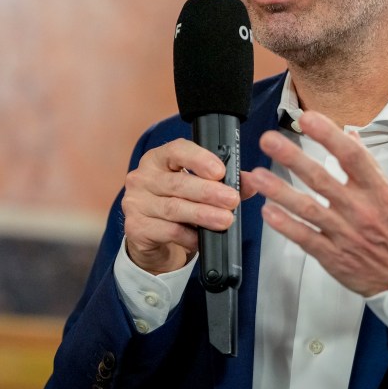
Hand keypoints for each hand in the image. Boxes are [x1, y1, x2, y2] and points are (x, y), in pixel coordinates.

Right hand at [122, 139, 240, 274]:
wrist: (151, 236)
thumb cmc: (177, 203)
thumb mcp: (197, 188)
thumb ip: (224, 182)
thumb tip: (251, 183)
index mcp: (158, 159)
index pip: (176, 150)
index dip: (199, 159)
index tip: (220, 171)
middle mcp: (142, 177)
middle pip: (178, 183)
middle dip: (209, 192)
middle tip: (232, 200)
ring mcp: (136, 203)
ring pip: (174, 208)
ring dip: (203, 215)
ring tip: (225, 220)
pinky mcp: (136, 227)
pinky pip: (168, 231)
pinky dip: (190, 236)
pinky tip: (202, 238)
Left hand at [241, 111, 387, 296]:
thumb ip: (367, 165)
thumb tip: (350, 135)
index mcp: (377, 190)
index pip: (351, 156)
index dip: (328, 135)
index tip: (308, 119)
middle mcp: (359, 209)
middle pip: (321, 179)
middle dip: (292, 157)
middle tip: (269, 140)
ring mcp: (344, 233)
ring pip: (307, 208)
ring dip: (280, 190)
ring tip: (258, 176)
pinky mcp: (333, 255)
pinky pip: (305, 237)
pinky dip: (286, 225)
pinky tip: (268, 212)